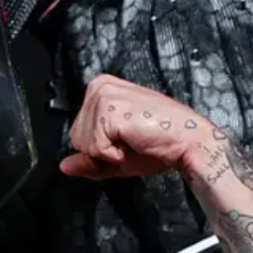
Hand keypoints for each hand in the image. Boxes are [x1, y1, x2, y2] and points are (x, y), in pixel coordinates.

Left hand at [60, 74, 212, 179]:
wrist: (189, 142)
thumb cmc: (159, 144)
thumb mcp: (115, 156)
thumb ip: (88, 160)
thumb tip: (63, 166)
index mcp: (99, 88)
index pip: (77, 132)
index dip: (100, 147)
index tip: (126, 139)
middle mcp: (98, 86)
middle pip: (76, 138)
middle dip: (102, 150)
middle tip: (131, 140)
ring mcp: (102, 96)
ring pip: (82, 144)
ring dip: (108, 152)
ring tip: (134, 140)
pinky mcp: (108, 109)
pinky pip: (95, 148)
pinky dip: (114, 154)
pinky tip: (133, 142)